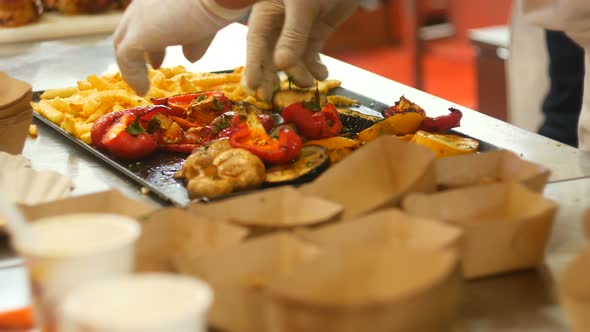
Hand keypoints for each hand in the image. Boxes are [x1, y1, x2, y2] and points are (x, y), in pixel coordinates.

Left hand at [114, 0, 248, 95]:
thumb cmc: (217, 4)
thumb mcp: (205, 25)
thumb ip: (194, 41)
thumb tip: (190, 58)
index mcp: (158, 1)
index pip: (145, 22)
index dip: (152, 43)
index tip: (157, 62)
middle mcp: (144, 5)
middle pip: (129, 31)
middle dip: (140, 52)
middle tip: (151, 69)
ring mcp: (138, 17)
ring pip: (124, 44)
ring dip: (133, 67)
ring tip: (142, 87)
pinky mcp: (137, 34)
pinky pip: (127, 59)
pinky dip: (133, 76)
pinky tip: (143, 90)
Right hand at [243, 0, 359, 99]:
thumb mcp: (303, 5)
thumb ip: (293, 35)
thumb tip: (282, 65)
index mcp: (268, 12)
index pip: (256, 43)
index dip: (253, 66)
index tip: (253, 88)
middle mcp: (280, 23)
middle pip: (271, 55)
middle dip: (273, 77)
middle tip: (273, 98)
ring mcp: (299, 28)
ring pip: (293, 58)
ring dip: (300, 73)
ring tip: (309, 82)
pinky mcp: (317, 30)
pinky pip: (311, 54)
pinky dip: (315, 67)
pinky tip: (321, 74)